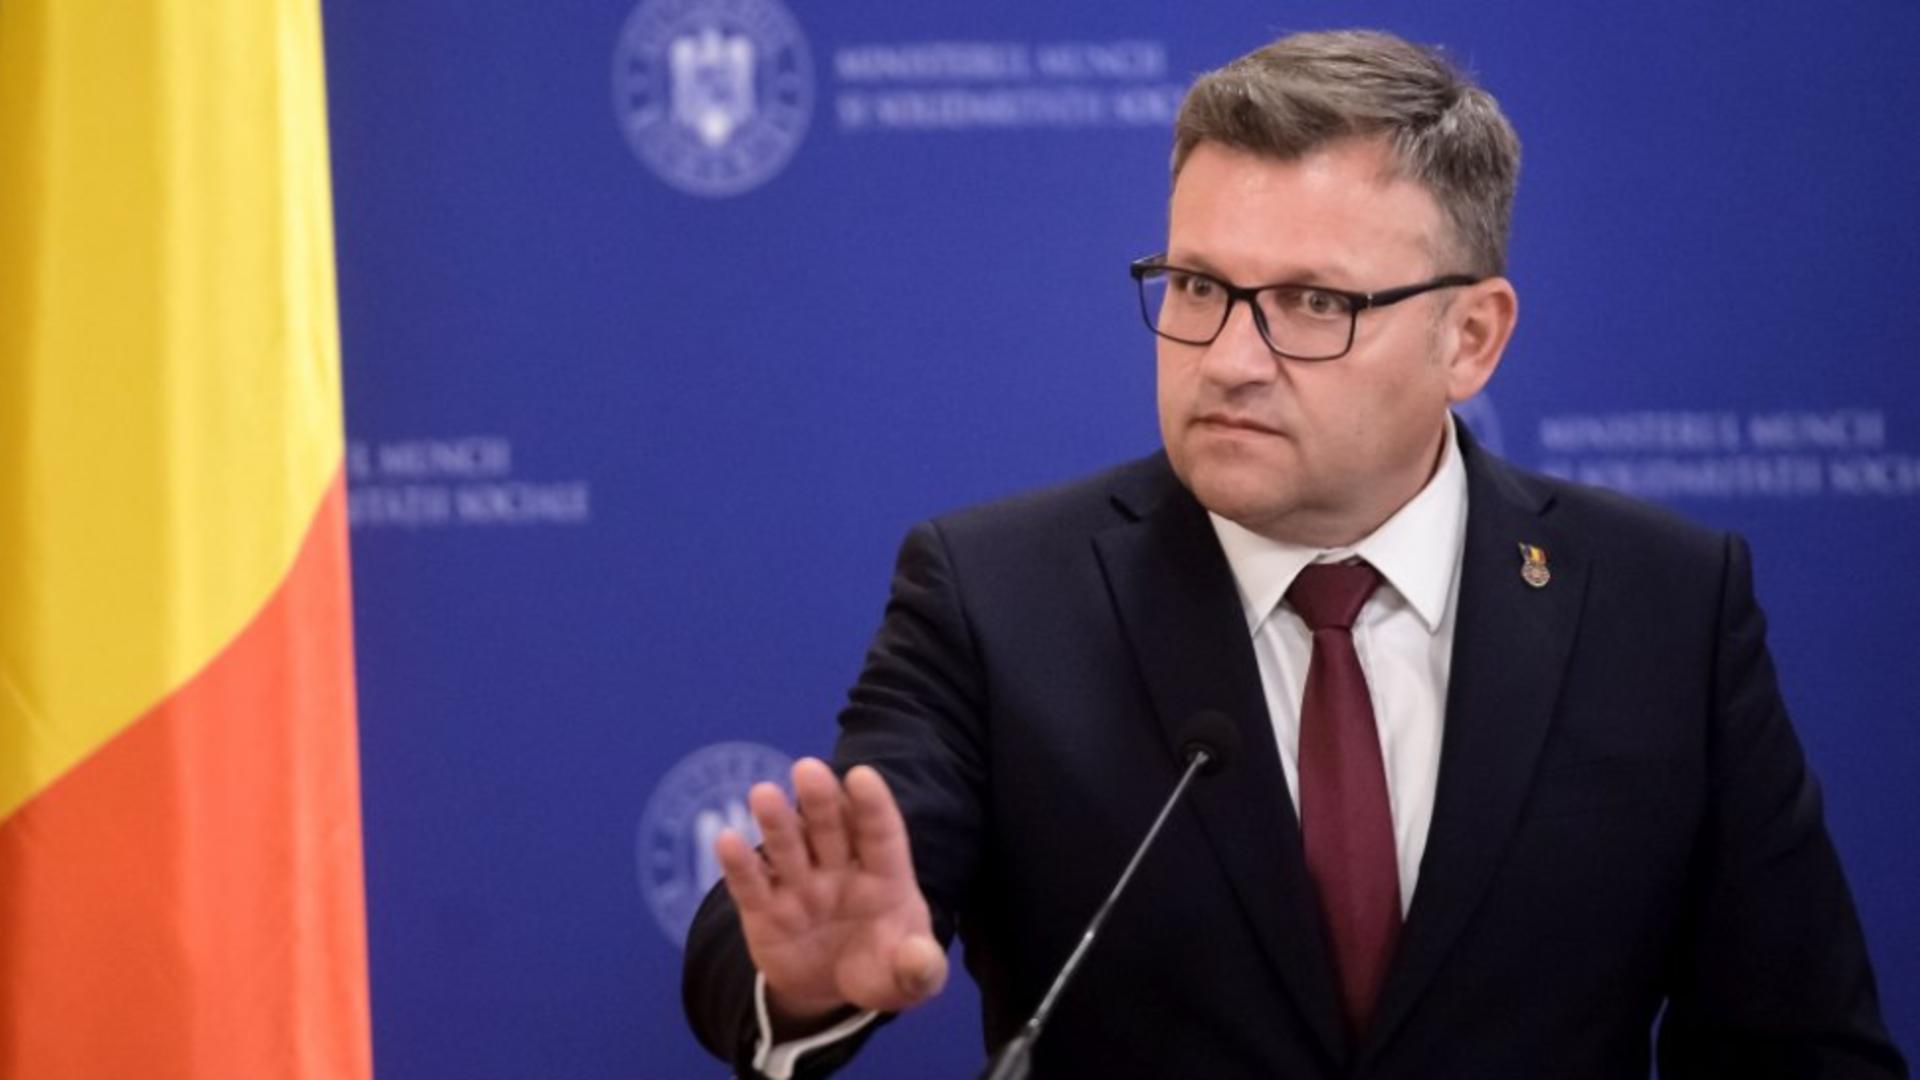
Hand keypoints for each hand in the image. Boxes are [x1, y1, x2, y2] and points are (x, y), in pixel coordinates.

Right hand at [713, 758, 948, 1028]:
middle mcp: (839, 870)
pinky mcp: (764, 911)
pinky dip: (739, 864)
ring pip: (788, 847)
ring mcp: (800, 887)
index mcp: (884, 877)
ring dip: (776, 822)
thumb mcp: (910, 978)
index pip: (880, 834)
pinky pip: (751, 885)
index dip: (872, 806)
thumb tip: (919, 959)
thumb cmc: (881, 967)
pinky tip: (726, 840)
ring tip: (763, 794)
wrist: (833, 990)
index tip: (861, 776)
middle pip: (830, 829)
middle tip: (808, 769)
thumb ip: (921, 969)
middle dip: (820, 801)